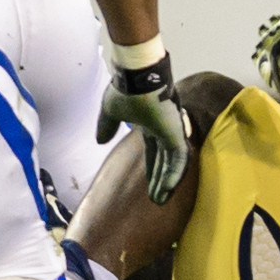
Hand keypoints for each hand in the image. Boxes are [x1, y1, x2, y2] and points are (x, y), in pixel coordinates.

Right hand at [97, 54, 192, 203]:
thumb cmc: (125, 89)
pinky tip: (168, 189)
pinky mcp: (177, 134)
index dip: (150, 168)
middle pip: (163, 161)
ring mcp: (171, 132)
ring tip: (161, 200)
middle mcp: (163, 130)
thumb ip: (107, 126)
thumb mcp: (111, 111)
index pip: (152, 152)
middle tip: (157, 199)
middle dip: (159, 180)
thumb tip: (100, 141)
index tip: (146, 184)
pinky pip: (179, 160)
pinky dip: (174, 175)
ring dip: (166, 182)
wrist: (136, 78)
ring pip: (172, 164)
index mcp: (150, 125)